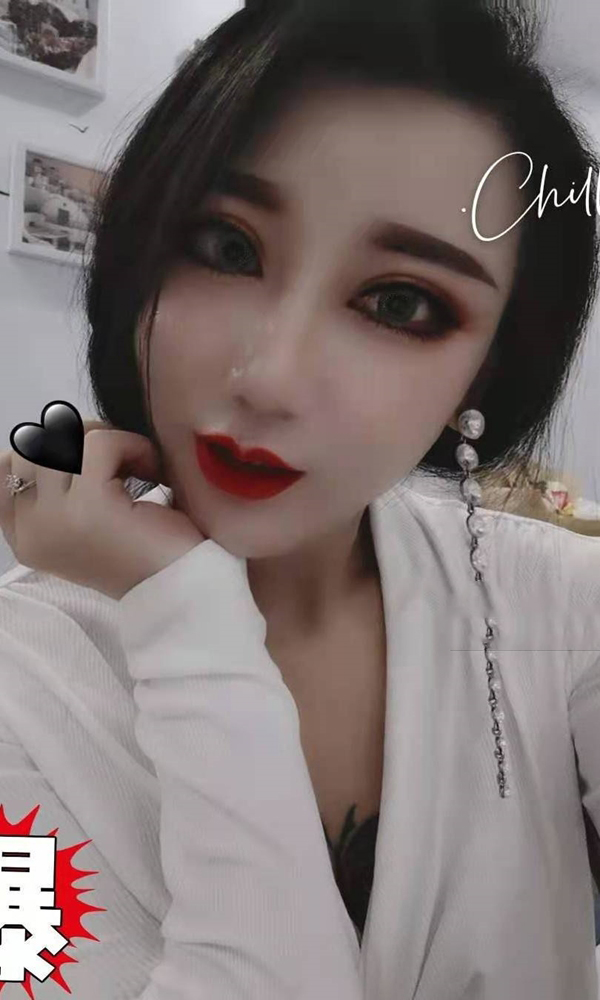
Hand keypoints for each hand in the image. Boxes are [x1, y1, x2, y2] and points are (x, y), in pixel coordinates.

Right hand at [0, 420, 205, 599]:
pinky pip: (100, 443)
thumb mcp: (88, 518)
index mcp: (27, 538)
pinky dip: (133, 445)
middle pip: (34, 447)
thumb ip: (60, 483)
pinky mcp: (89, 508)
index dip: (51, 450)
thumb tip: (58, 425)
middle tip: (121, 459)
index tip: (94, 463)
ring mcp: (55, 521)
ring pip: (65, 439)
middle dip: (79, 438)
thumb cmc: (147, 549)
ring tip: (140, 466)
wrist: (186, 587)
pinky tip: (155, 471)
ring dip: (109, 439)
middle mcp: (31, 533)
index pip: (5, 470)